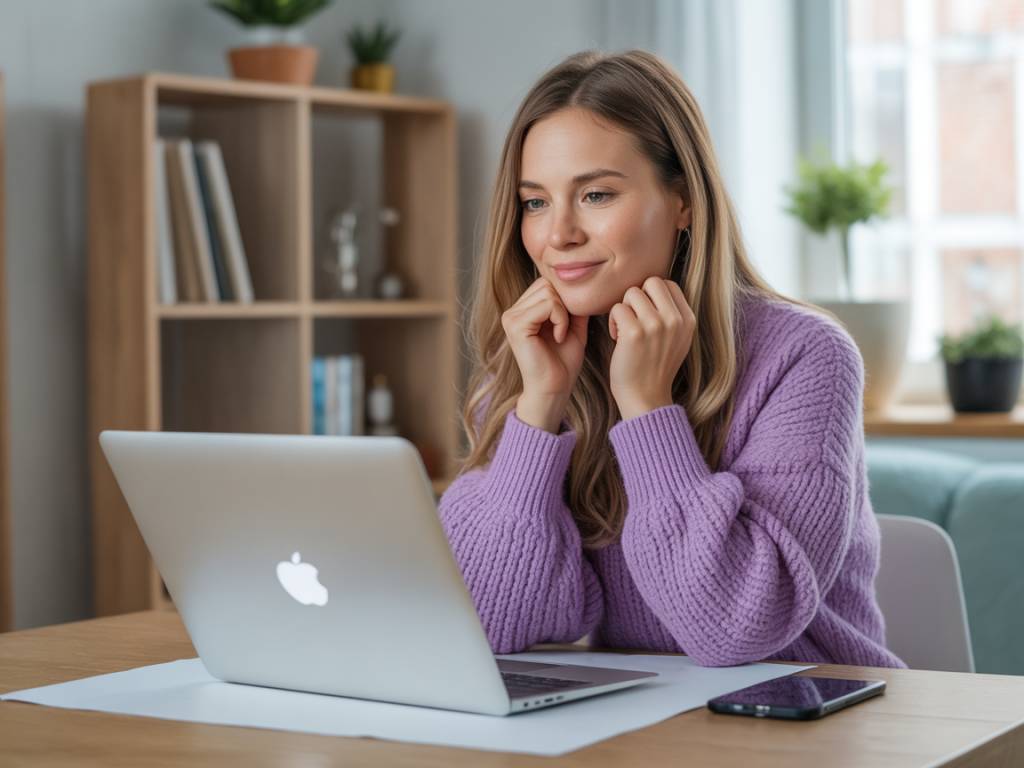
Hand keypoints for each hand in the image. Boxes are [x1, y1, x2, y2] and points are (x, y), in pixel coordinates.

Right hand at [501, 277, 588, 430]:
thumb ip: (573, 306)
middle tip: (565, 330)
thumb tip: (582, 285)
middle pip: (546, 284)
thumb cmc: (563, 362)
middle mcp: (512, 312)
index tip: (568, 325)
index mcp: (522, 311)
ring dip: (563, 314)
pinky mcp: (516, 326)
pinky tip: (559, 338)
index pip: (545, 284)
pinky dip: (560, 320)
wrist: (555, 388)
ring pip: (548, 292)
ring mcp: (511, 318)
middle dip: (564, 305)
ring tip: (561, 335)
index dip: (564, 300)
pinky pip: (547, 305)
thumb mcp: (573, 327)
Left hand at [608, 276, 694, 419]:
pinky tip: (618, 338)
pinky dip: (613, 321)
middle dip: (638, 297)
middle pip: (651, 282)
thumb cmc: (655, 368)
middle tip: (634, 319)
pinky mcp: (634, 333)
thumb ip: (673, 315)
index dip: (652, 296)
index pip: (668, 284)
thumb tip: (657, 288)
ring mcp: (656, 325)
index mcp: (688, 320)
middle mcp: (675, 320)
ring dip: (624, 309)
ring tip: (625, 330)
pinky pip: (617, 308)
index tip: (647, 316)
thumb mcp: (677, 340)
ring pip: (632, 293)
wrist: (646, 398)